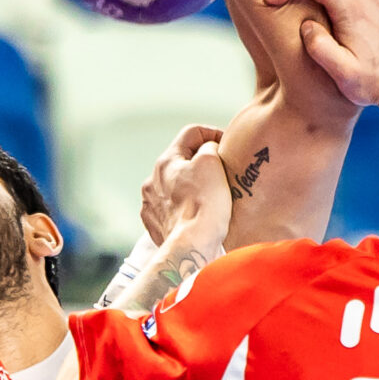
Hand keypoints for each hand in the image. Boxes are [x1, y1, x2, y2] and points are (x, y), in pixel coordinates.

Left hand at [141, 124, 225, 245]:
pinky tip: (196, 215)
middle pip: (181, 162)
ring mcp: (151, 205)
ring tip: (209, 198)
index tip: (227, 146)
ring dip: (190, 188)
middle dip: (200, 164)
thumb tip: (208, 150)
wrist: (192, 246)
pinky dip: (183, 208)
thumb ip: (210, 147)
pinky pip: (171, 209)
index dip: (213, 134)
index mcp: (166, 162)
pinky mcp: (155, 225)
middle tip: (222, 173)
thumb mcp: (212, 162)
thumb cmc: (204, 205)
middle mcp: (152, 181)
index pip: (191, 133)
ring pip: (174, 187)